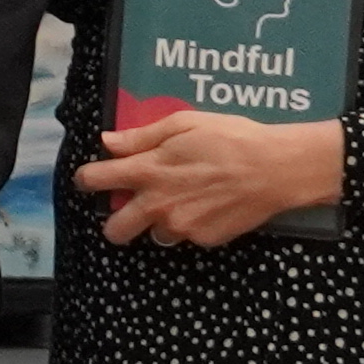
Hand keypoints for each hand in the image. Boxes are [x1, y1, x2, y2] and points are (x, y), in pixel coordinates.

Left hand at [73, 110, 342, 248]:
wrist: (277, 169)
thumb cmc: (231, 138)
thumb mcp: (184, 124)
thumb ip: (141, 137)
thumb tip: (107, 142)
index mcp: (147, 171)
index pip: (94, 180)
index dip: (87, 179)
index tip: (93, 178)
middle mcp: (157, 204)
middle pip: (114, 230)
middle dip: (116, 221)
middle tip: (133, 207)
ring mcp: (181, 227)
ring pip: (153, 235)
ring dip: (160, 222)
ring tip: (185, 200)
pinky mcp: (203, 239)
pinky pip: (186, 236)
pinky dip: (192, 224)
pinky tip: (211, 205)